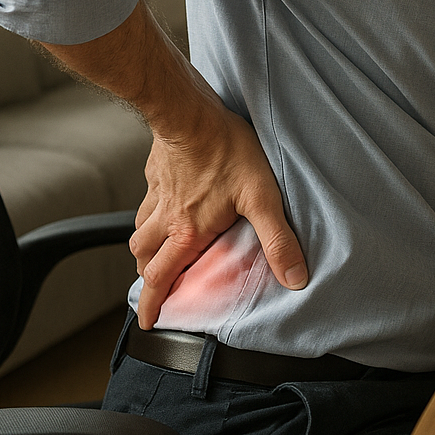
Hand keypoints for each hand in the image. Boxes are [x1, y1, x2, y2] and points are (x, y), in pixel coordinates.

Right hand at [130, 96, 307, 329]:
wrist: (192, 113)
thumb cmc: (226, 151)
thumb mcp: (262, 197)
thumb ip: (278, 239)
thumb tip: (295, 278)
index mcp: (186, 232)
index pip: (160, 278)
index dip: (153, 304)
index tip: (148, 321)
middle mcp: (165, 218)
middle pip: (144, 258)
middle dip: (148, 278)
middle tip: (156, 287)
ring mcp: (158, 194)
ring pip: (139, 231)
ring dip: (146, 247)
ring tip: (157, 252)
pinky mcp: (156, 172)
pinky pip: (146, 202)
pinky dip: (149, 214)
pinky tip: (165, 205)